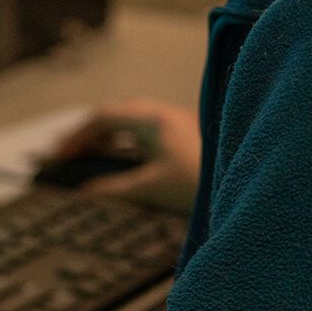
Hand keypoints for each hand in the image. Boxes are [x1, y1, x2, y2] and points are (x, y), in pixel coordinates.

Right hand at [53, 98, 201, 197]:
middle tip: (69, 156)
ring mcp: (181, 130)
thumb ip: (114, 189)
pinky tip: (125, 171)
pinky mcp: (192, 146)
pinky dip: (131, 154)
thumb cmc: (206, 183)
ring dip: (111, 145)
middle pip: (119, 120)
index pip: (104, 117)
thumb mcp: (151, 188)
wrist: (252, 186)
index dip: (76, 136)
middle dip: (91, 137)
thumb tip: (85, 193)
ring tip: (90, 163)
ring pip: (136, 131)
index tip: (59, 156)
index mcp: (155, 119)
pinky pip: (151, 143)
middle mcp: (168, 118)